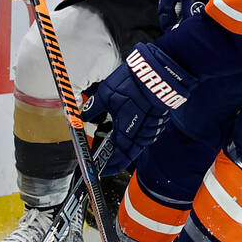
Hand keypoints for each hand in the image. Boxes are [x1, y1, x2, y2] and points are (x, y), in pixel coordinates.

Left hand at [79, 43, 193, 173]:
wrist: (156, 72)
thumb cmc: (132, 83)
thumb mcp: (105, 94)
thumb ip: (94, 108)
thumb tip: (84, 116)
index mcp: (128, 133)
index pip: (118, 158)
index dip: (108, 166)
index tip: (99, 169)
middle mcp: (141, 135)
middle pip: (127, 154)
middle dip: (114, 157)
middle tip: (101, 156)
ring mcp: (151, 128)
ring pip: (135, 144)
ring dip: (121, 145)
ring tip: (107, 139)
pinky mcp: (155, 120)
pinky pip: (141, 134)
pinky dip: (130, 134)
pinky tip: (121, 126)